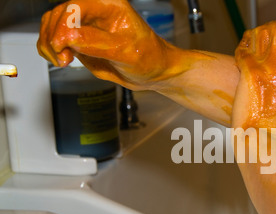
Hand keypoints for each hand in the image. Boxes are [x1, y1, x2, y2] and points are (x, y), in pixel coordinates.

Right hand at [37, 0, 189, 89]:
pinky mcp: (79, 39)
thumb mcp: (127, 52)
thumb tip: (68, 38)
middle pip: (58, 16)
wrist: (153, 72)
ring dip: (48, 44)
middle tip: (63, 59)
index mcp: (109, 4)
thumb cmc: (149, 58)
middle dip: (54, 38)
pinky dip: (49, 49)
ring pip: (51, 25)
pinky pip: (53, 38)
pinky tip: (60, 60)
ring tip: (63, 61)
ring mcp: (85, 25)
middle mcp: (94, 11)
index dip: (63, 27)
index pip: (75, 8)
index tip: (60, 47)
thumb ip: (97, 43)